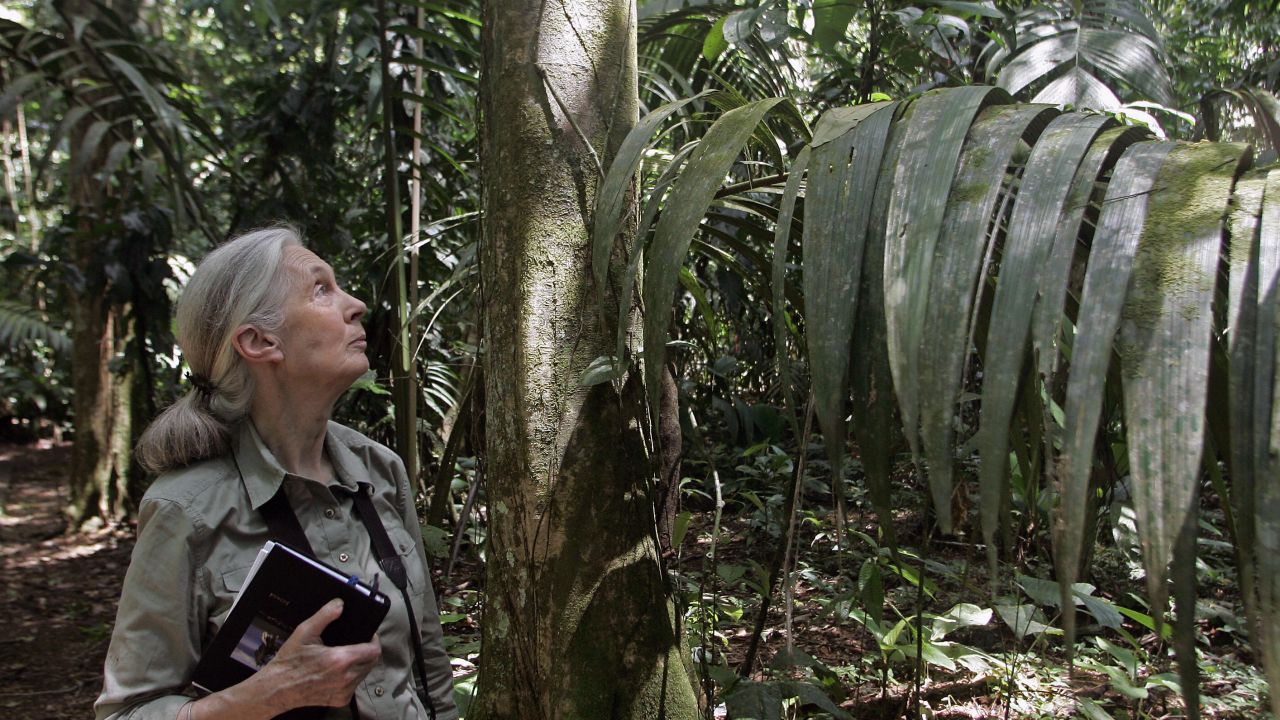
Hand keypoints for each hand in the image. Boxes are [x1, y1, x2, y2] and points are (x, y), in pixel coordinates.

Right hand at [253, 598, 382, 711]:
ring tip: (347, 656)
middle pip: (372, 661)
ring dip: (361, 664)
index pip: (373, 650)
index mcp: (340, 660)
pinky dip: (352, 677)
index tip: (368, 635)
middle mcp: (345, 677)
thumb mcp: (305, 632)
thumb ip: (324, 616)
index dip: (373, 640)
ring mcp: (343, 691)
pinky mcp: (340, 700)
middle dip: (368, 651)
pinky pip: (355, 685)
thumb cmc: (289, 661)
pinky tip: (340, 671)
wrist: (277, 688)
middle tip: (357, 644)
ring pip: (365, 673)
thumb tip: (339, 604)